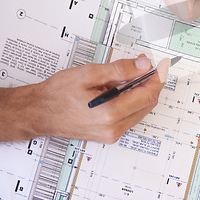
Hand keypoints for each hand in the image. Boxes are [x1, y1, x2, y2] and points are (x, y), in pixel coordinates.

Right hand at [27, 54, 169, 143]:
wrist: (39, 113)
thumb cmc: (58, 94)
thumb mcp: (89, 74)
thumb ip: (119, 69)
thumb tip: (143, 65)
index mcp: (110, 114)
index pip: (147, 95)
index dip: (156, 78)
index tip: (159, 65)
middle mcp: (113, 128)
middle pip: (147, 103)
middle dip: (150, 83)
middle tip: (144, 65)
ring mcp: (112, 134)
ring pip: (141, 110)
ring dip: (141, 92)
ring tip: (125, 77)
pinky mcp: (109, 135)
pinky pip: (131, 116)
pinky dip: (131, 100)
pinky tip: (119, 90)